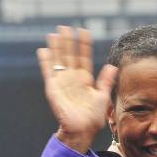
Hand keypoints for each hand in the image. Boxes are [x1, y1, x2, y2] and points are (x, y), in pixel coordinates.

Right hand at [37, 26, 117, 152]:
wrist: (83, 129)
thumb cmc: (93, 116)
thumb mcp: (103, 96)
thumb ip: (106, 80)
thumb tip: (112, 66)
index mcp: (85, 79)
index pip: (84, 57)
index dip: (84, 45)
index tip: (85, 31)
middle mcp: (73, 78)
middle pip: (70, 55)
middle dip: (68, 41)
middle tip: (66, 27)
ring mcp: (62, 82)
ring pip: (59, 60)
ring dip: (56, 47)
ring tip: (55, 33)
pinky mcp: (53, 88)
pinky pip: (48, 72)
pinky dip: (46, 61)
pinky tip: (44, 50)